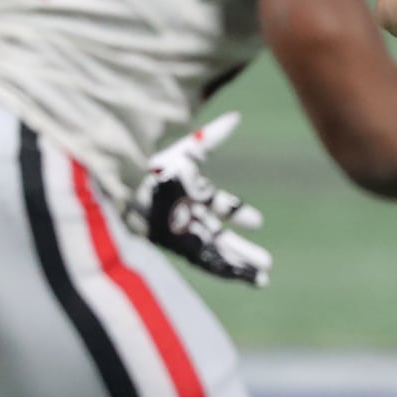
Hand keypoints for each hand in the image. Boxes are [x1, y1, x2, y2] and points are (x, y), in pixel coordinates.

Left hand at [126, 112, 271, 287]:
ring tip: (263, 279)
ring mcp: (187, 235)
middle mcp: (192, 218)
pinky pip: (209, 263)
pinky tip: (242, 278)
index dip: (238, 213)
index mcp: (194, 194)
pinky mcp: (182, 248)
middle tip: (267, 264)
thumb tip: (237, 117)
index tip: (258, 222)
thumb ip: (212, 137)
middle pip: (223, 238)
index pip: (221, 206)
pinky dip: (227, 271)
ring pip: (220, 254)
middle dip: (244, 251)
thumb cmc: (155, 171)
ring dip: (241, 266)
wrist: (129, 194)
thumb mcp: (187, 152)